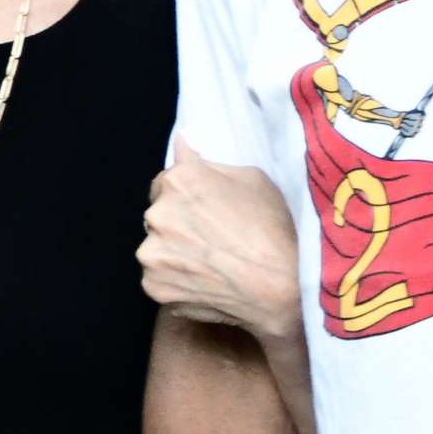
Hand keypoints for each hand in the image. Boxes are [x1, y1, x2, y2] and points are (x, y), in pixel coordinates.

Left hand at [139, 132, 303, 343]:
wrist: (281, 286)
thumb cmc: (272, 227)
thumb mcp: (252, 178)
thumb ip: (210, 165)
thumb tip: (182, 146)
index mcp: (180, 181)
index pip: (165, 180)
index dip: (185, 193)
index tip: (202, 207)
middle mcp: (157, 213)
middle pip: (159, 213)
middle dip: (178, 221)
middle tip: (211, 237)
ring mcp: (151, 253)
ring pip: (157, 247)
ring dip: (174, 251)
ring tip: (210, 264)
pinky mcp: (153, 287)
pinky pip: (160, 277)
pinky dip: (176, 280)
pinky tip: (205, 283)